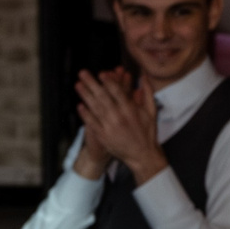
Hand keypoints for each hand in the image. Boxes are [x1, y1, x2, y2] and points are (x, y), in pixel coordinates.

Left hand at [77, 69, 164, 183]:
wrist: (142, 155)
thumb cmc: (147, 132)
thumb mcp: (151, 112)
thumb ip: (147, 92)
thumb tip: (144, 76)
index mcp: (131, 110)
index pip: (117, 92)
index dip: (109, 81)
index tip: (101, 73)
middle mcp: (119, 117)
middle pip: (102, 97)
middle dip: (91, 83)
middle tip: (83, 73)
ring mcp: (109, 127)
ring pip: (95, 108)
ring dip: (85, 95)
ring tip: (78, 85)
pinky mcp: (103, 136)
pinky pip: (92, 122)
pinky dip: (85, 114)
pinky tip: (80, 105)